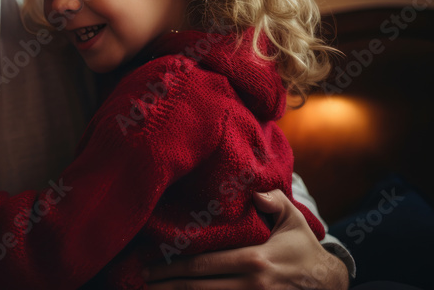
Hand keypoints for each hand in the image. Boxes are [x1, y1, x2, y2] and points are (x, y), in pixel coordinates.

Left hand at [144, 190, 349, 289]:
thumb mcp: (292, 220)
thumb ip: (273, 201)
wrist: (329, 284)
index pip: (201, 265)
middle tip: (144, 281)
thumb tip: (253, 192)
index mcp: (253, 260)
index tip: (149, 267)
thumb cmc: (303, 248)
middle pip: (197, 288)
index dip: (171, 268)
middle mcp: (251, 285)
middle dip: (167, 285)